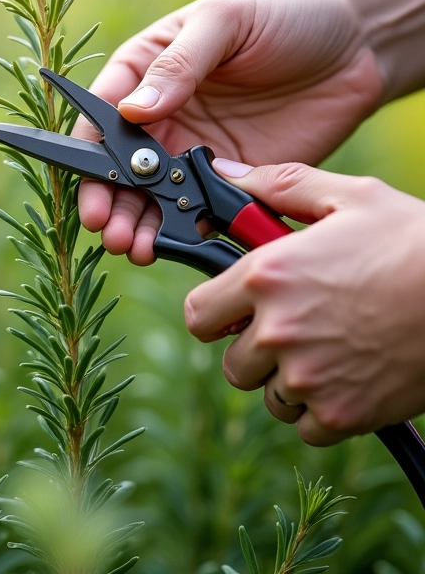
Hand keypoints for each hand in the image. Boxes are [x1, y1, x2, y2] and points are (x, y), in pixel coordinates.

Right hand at [75, 0, 382, 263]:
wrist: (356, 44)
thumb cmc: (282, 14)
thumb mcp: (224, 21)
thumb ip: (178, 65)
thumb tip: (132, 111)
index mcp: (146, 72)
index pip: (103, 114)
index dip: (88, 149)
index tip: (88, 178)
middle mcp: (162, 119)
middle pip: (120, 166)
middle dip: (108, 199)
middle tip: (106, 228)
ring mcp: (193, 154)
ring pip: (152, 198)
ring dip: (136, 224)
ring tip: (131, 246)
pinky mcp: (230, 180)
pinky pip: (199, 211)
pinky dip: (183, 232)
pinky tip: (171, 245)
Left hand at [185, 158, 424, 445]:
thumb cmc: (413, 241)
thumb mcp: (346, 197)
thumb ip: (278, 186)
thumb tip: (226, 176)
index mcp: (266, 276)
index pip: (199, 314)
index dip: (214, 313)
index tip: (233, 311)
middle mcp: (277, 330)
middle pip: (233, 363)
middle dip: (254, 349)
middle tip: (293, 328)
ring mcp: (307, 377)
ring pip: (269, 395)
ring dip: (289, 379)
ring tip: (328, 348)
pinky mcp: (342, 414)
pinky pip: (306, 425)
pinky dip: (322, 409)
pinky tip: (348, 377)